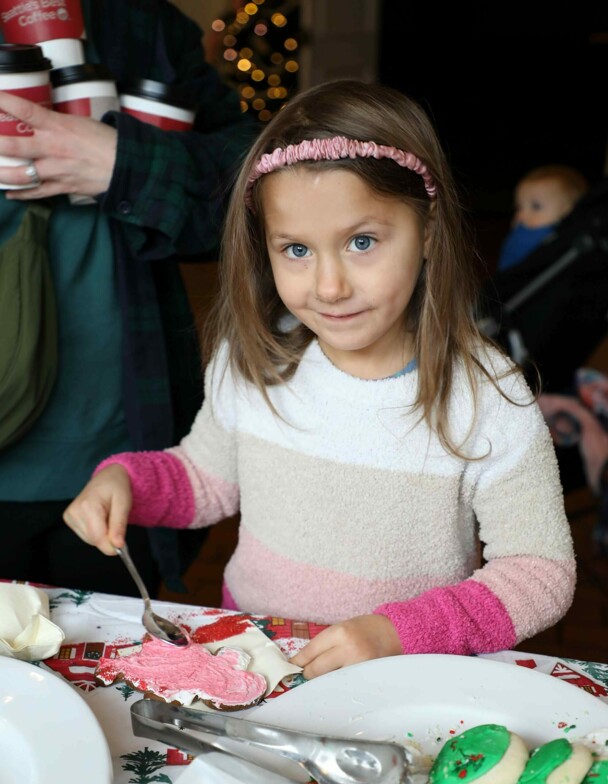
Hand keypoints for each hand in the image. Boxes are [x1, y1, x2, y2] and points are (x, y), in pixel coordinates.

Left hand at [0, 90, 116, 198]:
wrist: (125, 166)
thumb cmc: (104, 141)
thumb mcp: (79, 122)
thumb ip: (55, 123)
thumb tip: (37, 122)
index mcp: (58, 127)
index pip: (26, 111)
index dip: (6, 102)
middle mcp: (53, 148)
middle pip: (15, 146)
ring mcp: (56, 170)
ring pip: (22, 174)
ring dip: (2, 174)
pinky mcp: (63, 186)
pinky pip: (38, 192)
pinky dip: (22, 194)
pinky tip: (10, 193)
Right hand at [63, 465, 131, 554]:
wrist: (108, 476)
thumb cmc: (117, 487)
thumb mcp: (124, 504)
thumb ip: (119, 526)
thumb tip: (117, 546)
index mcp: (88, 507)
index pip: (97, 538)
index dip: (111, 546)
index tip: (123, 546)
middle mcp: (74, 512)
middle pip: (93, 540)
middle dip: (108, 538)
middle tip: (116, 521)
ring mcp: (69, 515)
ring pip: (89, 539)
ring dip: (102, 534)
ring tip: (107, 516)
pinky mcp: (68, 518)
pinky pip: (85, 535)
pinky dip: (96, 531)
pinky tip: (100, 518)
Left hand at [290, 614, 401, 678]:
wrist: (396, 632)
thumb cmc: (366, 629)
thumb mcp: (343, 628)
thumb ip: (325, 644)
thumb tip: (303, 662)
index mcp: (339, 633)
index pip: (310, 652)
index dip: (298, 662)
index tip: (291, 668)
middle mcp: (348, 649)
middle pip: (316, 670)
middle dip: (307, 675)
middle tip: (304, 677)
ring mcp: (359, 666)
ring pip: (329, 682)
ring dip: (322, 683)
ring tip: (319, 683)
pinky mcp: (367, 679)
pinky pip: (345, 687)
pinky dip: (338, 688)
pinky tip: (336, 687)